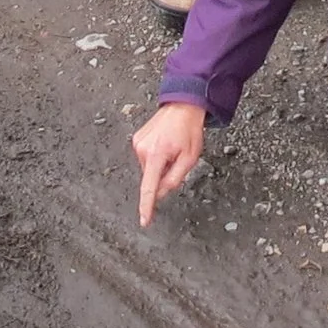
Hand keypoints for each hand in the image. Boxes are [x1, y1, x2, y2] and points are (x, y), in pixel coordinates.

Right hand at [131, 101, 207, 226]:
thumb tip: (161, 193)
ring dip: (160, 164)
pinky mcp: (137, 138)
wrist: (183, 106)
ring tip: (172, 148)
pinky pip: (146, 157)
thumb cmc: (189, 130)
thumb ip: (175, 178)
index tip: (144, 220)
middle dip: (163, 174)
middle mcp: (142, 149)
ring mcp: (137, 142)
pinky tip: (165, 144)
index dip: (146, 206)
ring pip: (149, 167)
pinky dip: (155, 156)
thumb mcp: (190, 158)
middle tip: (177, 158)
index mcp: (156, 155)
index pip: (149, 187)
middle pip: (152, 177)